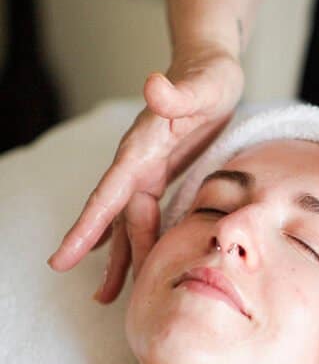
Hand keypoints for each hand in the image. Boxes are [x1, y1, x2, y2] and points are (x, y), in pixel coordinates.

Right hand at [47, 45, 243, 302]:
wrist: (209, 65)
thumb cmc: (207, 74)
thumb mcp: (201, 83)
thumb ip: (177, 90)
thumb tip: (152, 84)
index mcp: (142, 147)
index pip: (109, 194)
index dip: (88, 227)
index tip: (63, 258)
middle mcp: (138, 161)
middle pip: (119, 218)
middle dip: (107, 259)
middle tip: (100, 299)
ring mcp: (149, 168)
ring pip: (130, 221)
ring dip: (122, 256)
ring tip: (109, 295)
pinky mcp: (163, 172)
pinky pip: (145, 212)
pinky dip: (137, 237)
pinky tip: (128, 257)